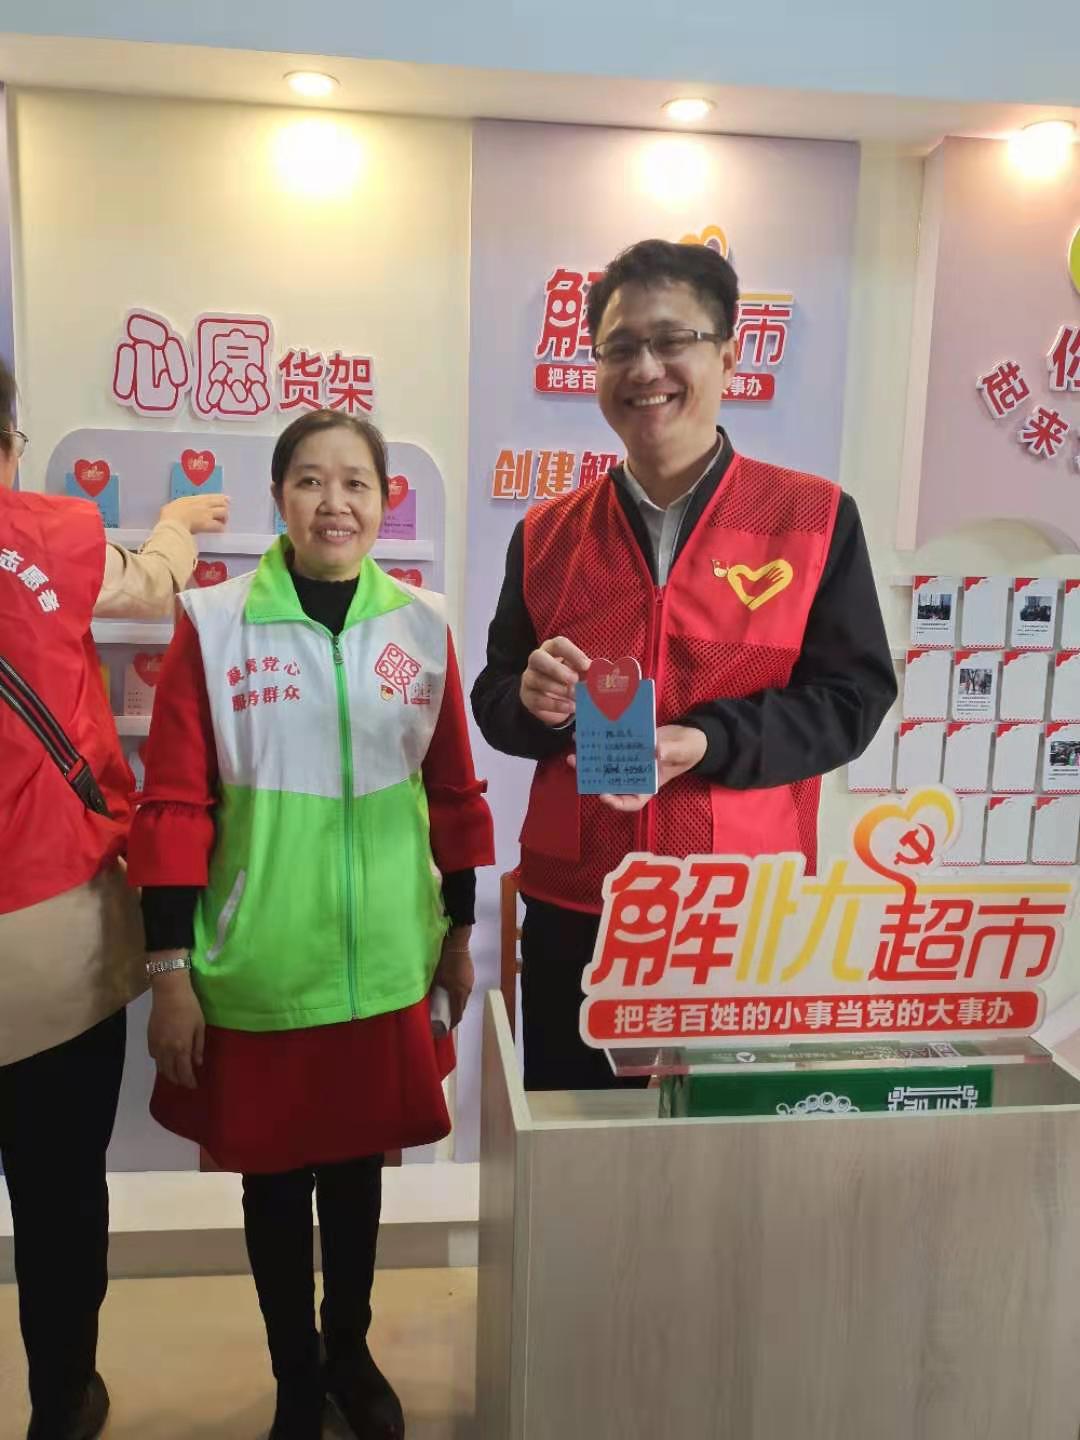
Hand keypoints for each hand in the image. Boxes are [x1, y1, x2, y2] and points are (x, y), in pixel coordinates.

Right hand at [148, 967, 205, 1088]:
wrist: (169, 992)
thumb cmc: (189, 1007)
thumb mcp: (200, 1026)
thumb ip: (198, 1046)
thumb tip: (197, 1063)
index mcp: (181, 1047)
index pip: (184, 1072)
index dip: (189, 1081)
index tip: (194, 1086)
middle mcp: (166, 1049)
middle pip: (170, 1072)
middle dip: (178, 1079)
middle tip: (185, 1081)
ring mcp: (156, 1044)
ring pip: (160, 1066)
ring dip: (168, 1073)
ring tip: (176, 1074)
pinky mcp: (149, 1037)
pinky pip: (153, 1056)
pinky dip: (159, 1061)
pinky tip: (165, 1060)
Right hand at [160, 493, 229, 534]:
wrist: (173, 522)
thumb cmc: (170, 514)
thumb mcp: (174, 505)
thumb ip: (179, 506)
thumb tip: (175, 509)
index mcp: (194, 499)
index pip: (211, 496)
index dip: (221, 498)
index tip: (226, 499)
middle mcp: (203, 505)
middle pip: (221, 503)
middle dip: (224, 508)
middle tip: (223, 514)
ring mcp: (207, 514)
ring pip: (224, 513)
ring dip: (224, 518)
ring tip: (222, 523)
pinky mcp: (208, 524)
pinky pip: (220, 526)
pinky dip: (221, 528)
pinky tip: (219, 530)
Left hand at [432, 929, 474, 1028]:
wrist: (456, 943)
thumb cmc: (444, 961)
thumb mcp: (435, 978)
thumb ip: (432, 991)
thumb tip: (426, 1002)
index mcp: (458, 993)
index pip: (457, 1014)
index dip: (451, 1024)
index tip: (445, 1029)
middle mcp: (467, 990)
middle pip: (462, 1007)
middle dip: (454, 1014)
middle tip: (444, 1018)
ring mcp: (470, 982)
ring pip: (464, 998)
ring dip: (457, 1003)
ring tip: (447, 1004)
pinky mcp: (471, 975)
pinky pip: (465, 989)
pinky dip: (459, 993)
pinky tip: (452, 990)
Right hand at [520, 637, 590, 726]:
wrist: (555, 701)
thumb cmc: (569, 680)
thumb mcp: (580, 673)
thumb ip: (588, 671)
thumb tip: (601, 672)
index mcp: (552, 649)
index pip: (558, 644)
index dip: (572, 653)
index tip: (586, 666)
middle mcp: (537, 660)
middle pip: (538, 658)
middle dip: (556, 669)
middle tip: (574, 680)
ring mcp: (529, 678)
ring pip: (536, 679)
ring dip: (559, 689)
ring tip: (576, 697)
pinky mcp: (528, 696)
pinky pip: (537, 699)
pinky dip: (555, 705)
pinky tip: (569, 707)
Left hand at [568, 723, 707, 812]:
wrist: (688, 736)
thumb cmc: (689, 749)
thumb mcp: (683, 750)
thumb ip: (671, 752)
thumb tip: (656, 752)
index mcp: (650, 784)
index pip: (633, 801)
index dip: (617, 802)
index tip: (603, 796)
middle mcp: (636, 776)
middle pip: (612, 783)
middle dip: (592, 776)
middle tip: (574, 763)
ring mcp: (630, 763)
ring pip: (606, 766)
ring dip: (589, 759)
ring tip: (574, 749)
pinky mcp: (628, 748)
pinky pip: (611, 748)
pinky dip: (600, 743)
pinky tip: (588, 733)